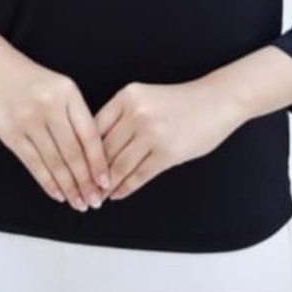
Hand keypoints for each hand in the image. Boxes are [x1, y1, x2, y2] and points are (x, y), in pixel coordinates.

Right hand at [0, 44, 110, 212]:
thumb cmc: (27, 77)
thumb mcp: (57, 86)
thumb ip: (73, 113)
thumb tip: (91, 153)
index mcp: (67, 92)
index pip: (89, 134)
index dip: (98, 161)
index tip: (106, 181)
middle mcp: (50, 106)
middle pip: (73, 152)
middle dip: (86, 181)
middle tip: (95, 201)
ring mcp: (29, 120)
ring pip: (54, 162)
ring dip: (68, 187)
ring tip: (78, 203)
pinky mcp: (11, 133)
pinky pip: (33, 163)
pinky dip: (47, 182)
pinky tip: (57, 194)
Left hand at [93, 79, 243, 201]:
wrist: (216, 100)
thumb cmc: (180, 101)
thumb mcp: (145, 97)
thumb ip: (122, 117)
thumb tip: (97, 147)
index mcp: (127, 96)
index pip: (95, 127)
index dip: (83, 150)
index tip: (74, 166)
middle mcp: (137, 113)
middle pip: (104, 148)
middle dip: (91, 172)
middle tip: (81, 187)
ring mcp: (152, 134)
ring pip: (119, 165)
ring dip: (106, 184)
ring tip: (98, 195)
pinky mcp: (167, 153)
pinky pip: (140, 175)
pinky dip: (126, 188)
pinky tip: (118, 195)